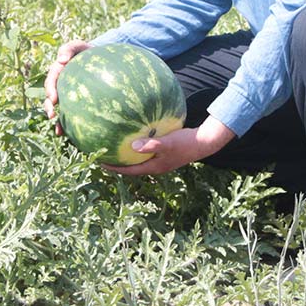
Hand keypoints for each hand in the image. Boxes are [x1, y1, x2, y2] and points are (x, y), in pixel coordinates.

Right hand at [42, 39, 91, 134]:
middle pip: (51, 98)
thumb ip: (70, 48)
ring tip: (58, 130)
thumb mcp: (80, 46)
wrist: (102, 59)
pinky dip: (70, 125)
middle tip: (52, 115)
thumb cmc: (89, 51)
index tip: (53, 98)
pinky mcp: (77, 103)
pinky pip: (72, 115)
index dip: (50, 90)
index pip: (51, 81)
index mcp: (59, 72)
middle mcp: (61, 85)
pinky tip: (74, 135)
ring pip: (59, 109)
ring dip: (57, 120)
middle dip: (49, 108)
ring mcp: (68, 95)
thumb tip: (61, 59)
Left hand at [104, 116, 235, 175]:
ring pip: (139, 159)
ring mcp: (161, 159)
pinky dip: (139, 146)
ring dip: (128, 154)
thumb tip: (132, 146)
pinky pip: (147, 150)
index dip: (115, 167)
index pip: (130, 170)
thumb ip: (151, 145)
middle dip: (119, 162)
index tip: (101, 162)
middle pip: (133, 166)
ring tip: (115, 146)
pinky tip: (135, 135)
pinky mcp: (165, 151)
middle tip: (104, 154)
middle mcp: (156, 165)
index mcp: (154, 167)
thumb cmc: (186, 142)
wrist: (205, 141)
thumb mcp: (167, 143)